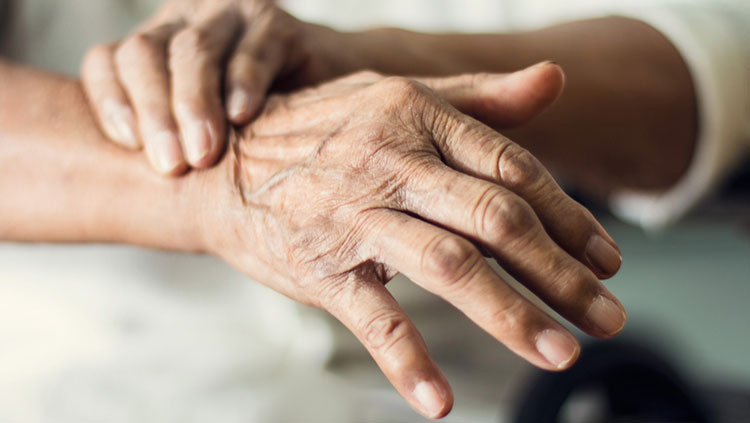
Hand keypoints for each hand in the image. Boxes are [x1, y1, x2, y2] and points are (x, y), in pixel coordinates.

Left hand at [81, 0, 344, 174]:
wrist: (332, 100)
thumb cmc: (257, 129)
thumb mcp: (206, 137)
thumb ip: (172, 147)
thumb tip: (134, 203)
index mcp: (155, 49)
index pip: (108, 61)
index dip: (108, 100)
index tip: (129, 146)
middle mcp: (185, 23)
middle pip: (145, 54)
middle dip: (153, 112)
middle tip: (171, 166)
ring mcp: (230, 17)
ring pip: (194, 50)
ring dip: (195, 104)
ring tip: (203, 153)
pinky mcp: (277, 25)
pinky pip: (253, 51)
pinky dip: (244, 83)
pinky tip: (243, 117)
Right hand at [199, 65, 624, 417]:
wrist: (223, 166)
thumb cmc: (324, 132)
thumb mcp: (398, 98)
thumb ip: (479, 97)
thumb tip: (556, 77)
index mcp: (419, 117)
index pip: (514, 169)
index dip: (571, 218)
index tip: (610, 260)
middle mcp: (392, 162)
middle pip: (496, 221)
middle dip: (561, 274)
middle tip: (609, 318)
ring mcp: (355, 216)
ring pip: (448, 267)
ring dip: (510, 315)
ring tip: (561, 354)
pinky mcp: (320, 266)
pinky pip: (373, 316)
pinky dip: (407, 361)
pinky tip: (439, 402)